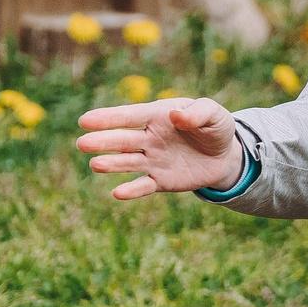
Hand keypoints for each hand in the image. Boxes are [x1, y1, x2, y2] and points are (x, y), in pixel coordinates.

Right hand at [76, 97, 245, 200]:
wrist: (225, 156)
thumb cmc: (215, 128)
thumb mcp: (215, 115)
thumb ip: (198, 113)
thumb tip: (175, 116)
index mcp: (158, 116)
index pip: (130, 116)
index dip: (108, 118)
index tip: (85, 120)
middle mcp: (150, 138)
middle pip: (123, 140)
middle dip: (103, 141)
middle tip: (82, 143)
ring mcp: (153, 159)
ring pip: (128, 162)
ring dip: (112, 164)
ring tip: (95, 165)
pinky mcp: (161, 180)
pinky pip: (144, 185)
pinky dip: (132, 190)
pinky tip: (118, 193)